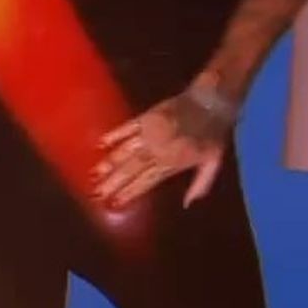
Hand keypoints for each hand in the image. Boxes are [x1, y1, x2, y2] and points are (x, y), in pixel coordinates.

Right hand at [93, 91, 230, 209]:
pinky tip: (101, 143)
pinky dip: (114, 135)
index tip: (114, 203)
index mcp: (172, 163)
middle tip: (96, 193)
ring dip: (110, 163)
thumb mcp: (213, 163)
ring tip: (95, 174)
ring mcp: (151, 132)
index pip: (145, 182)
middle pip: (131, 169)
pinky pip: (127, 127)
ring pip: (126, 151)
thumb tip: (187, 204)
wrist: (211, 102)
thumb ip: (200, 185)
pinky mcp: (147, 116)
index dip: (129, 193)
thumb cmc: (213, 135)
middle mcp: (158, 149)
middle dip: (113, 182)